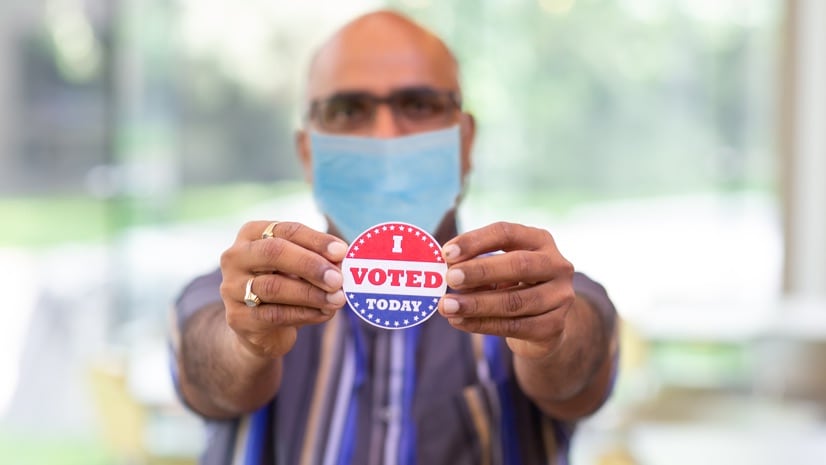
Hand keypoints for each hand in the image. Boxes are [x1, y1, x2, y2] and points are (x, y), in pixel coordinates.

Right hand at [219, 221, 347, 358]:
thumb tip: (342, 259)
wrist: (260, 327)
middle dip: (310, 265)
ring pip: (274, 286)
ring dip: (311, 293)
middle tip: (338, 279)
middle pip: (274, 253)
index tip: (342, 252)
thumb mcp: (300, 267)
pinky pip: (274, 314)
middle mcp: (236, 256)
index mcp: (252, 234)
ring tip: (337, 299)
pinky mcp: (237, 317)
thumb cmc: (286, 286)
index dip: (316, 240)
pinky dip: (304, 313)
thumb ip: (318, 260)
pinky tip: (324, 313)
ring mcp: (232, 287)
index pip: (286, 230)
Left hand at [437, 222, 574, 359]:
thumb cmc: (513, 287)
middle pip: (518, 265)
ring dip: (476, 304)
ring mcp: (559, 297)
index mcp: (540, 240)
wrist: (544, 325)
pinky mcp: (554, 326)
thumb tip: (446, 267)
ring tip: (446, 306)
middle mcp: (557, 265)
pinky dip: (482, 324)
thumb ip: (475, 266)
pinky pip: (513, 327)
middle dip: (480, 271)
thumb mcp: (498, 270)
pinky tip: (459, 321)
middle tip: (449, 278)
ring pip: (514, 301)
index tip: (447, 252)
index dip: (476, 241)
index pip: (507, 233)